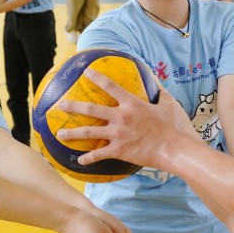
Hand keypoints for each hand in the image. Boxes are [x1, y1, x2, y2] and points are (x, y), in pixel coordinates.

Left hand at [57, 68, 191, 167]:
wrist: (173, 148)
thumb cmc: (172, 126)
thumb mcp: (168, 103)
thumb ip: (159, 91)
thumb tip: (156, 78)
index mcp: (132, 104)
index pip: (110, 86)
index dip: (97, 77)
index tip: (86, 72)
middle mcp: (121, 117)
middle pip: (91, 110)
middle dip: (74, 107)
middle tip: (61, 105)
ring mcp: (118, 135)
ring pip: (89, 133)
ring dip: (73, 134)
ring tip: (60, 133)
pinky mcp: (119, 150)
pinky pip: (99, 154)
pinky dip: (89, 158)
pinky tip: (80, 160)